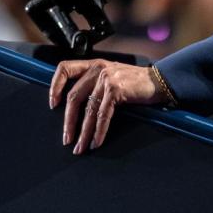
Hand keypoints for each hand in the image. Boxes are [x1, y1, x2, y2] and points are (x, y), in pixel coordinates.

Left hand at [48, 59, 166, 153]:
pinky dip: (98, 131)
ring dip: (83, 132)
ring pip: (88, 110)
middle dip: (68, 121)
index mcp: (93, 64)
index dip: (55, 86)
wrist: (159, 81)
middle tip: (66, 139)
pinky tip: (96, 142)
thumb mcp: (111, 75)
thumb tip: (77, 106)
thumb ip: (94, 83)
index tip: (53, 104)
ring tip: (80, 147)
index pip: (64, 69)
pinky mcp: (116, 90)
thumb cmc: (135, 82)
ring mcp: (106, 79)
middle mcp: (97, 69)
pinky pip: (103, 115)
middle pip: (74, 97)